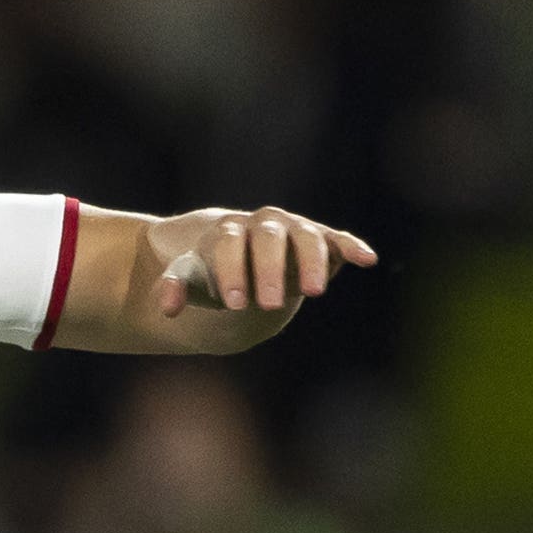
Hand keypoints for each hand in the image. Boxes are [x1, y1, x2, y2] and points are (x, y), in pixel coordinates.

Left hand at [144, 207, 375, 323]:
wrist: (241, 260)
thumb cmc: (212, 273)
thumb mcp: (190, 280)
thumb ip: (176, 289)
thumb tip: (165, 308)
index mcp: (228, 233)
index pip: (229, 246)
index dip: (232, 272)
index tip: (233, 303)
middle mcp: (263, 224)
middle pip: (269, 239)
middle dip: (269, 270)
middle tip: (268, 304)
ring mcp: (294, 228)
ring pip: (306, 236)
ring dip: (311, 261)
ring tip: (312, 293)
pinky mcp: (321, 239)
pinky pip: (336, 239)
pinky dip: (351, 246)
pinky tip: (367, 260)